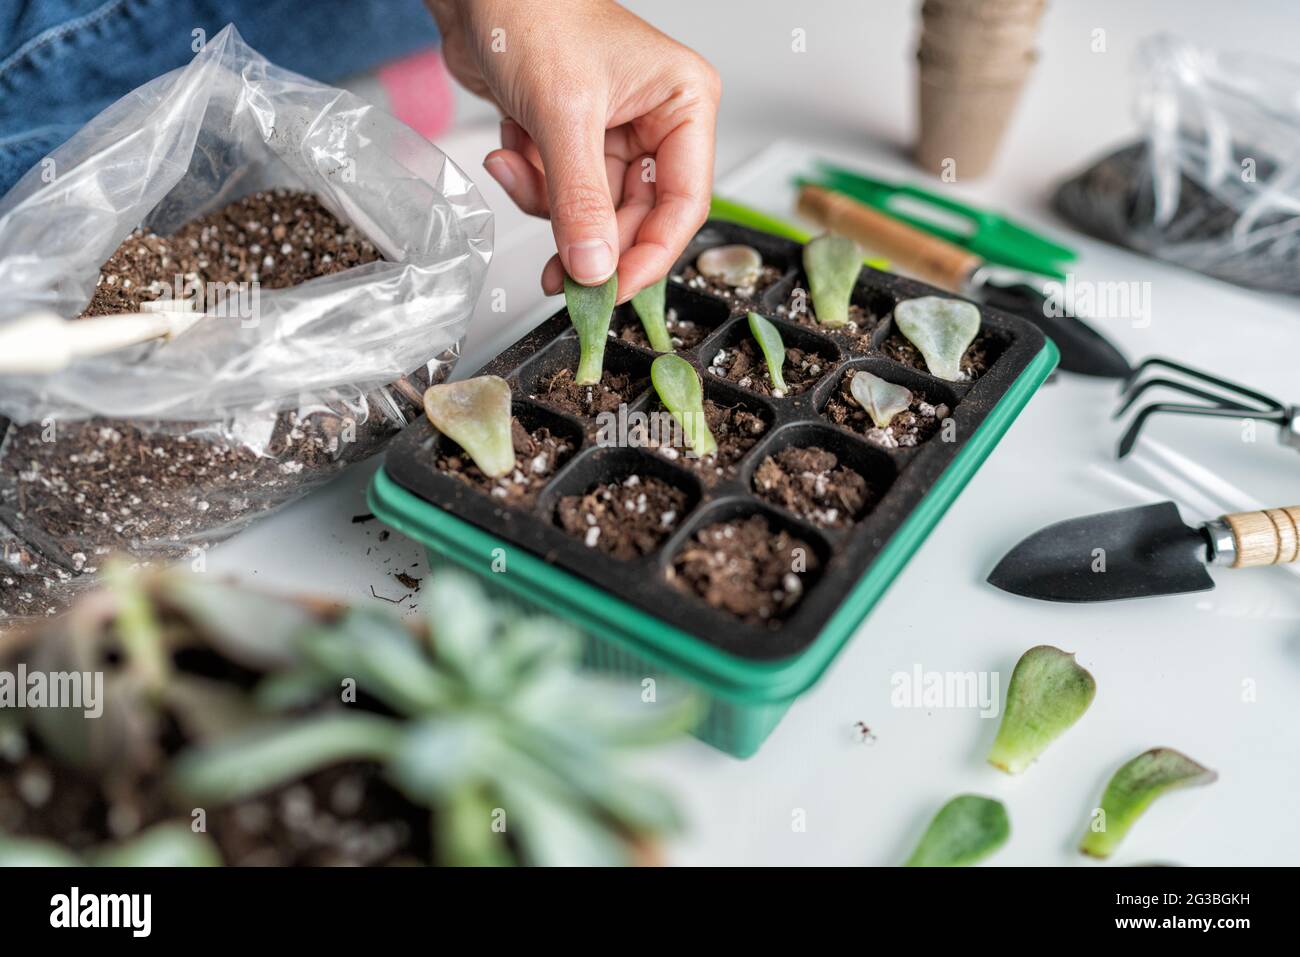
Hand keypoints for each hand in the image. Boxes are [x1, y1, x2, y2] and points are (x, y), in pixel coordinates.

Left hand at [428, 0, 719, 299]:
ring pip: (592, 211)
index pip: (684, 204)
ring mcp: (613, 133)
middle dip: (588, 239)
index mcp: (684, 103)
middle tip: (557, 275)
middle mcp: (656, 121)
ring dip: (548, 204)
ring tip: (515, 170)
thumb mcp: (563, 115)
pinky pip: (559, 194)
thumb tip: (594, 269)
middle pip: (636, 217)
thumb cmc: (532, 11)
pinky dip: (529, 183)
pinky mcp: (572, 140)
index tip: (612, 291)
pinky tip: (507, 150)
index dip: (649, 255)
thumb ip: (580, 200)